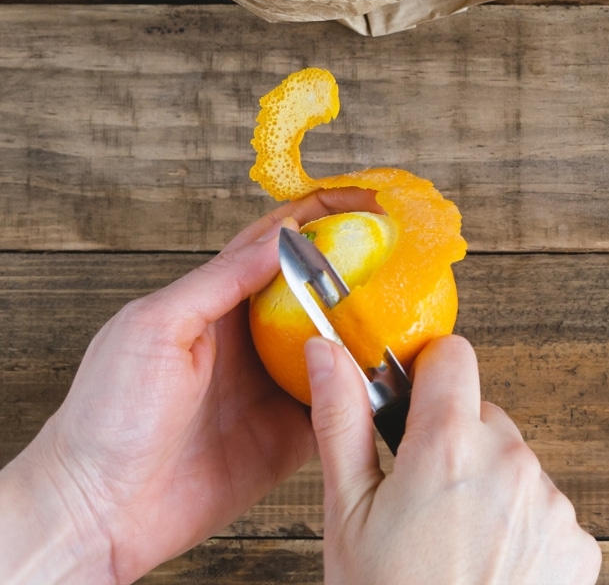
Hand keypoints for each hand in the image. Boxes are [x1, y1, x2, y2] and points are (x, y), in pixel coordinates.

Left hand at [0, 187, 377, 584]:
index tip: (366, 200)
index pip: (275, 241)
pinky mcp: (285, 438)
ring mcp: (270, 387)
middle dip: (361, 264)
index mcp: (215, 301)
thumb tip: (283, 238)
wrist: (96, 510)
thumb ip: (220, 281)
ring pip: (334, 344)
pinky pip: (336, 407)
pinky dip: (364, 391)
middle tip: (406, 251)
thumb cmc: (107, 413)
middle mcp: (249, 338)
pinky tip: (389, 377)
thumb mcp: (157, 326)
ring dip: (369, 327)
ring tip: (411, 310)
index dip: (321, 213)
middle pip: (317, 288)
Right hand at [306, 333, 601, 584]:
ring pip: (512, 462)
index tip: (410, 407)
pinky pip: (544, 508)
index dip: (426, 375)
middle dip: (452, 442)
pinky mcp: (578, 545)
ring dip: (487, 486)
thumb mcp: (347, 514)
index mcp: (449, 444)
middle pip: (481, 415)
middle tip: (419, 502)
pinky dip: (520, 527)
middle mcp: (511, 462)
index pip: (453, 357)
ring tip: (452, 546)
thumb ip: (341, 418)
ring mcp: (551, 504)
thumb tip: (325, 348)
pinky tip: (488, 568)